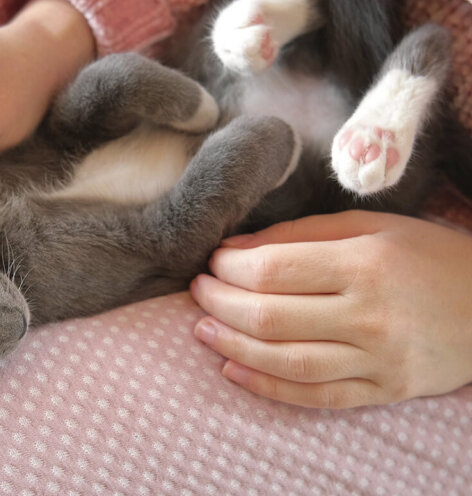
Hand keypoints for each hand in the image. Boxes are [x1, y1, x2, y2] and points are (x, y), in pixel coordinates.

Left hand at [190, 210, 471, 407]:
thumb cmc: (425, 255)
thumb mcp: (370, 226)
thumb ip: (301, 234)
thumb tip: (235, 250)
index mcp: (365, 263)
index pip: (273, 270)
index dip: (229, 269)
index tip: (212, 262)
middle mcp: (370, 315)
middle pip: (270, 317)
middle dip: (219, 303)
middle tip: (198, 291)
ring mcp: (379, 359)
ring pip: (286, 362)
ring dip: (232, 347)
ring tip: (202, 330)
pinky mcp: (385, 390)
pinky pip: (316, 397)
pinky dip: (268, 388)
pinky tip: (233, 371)